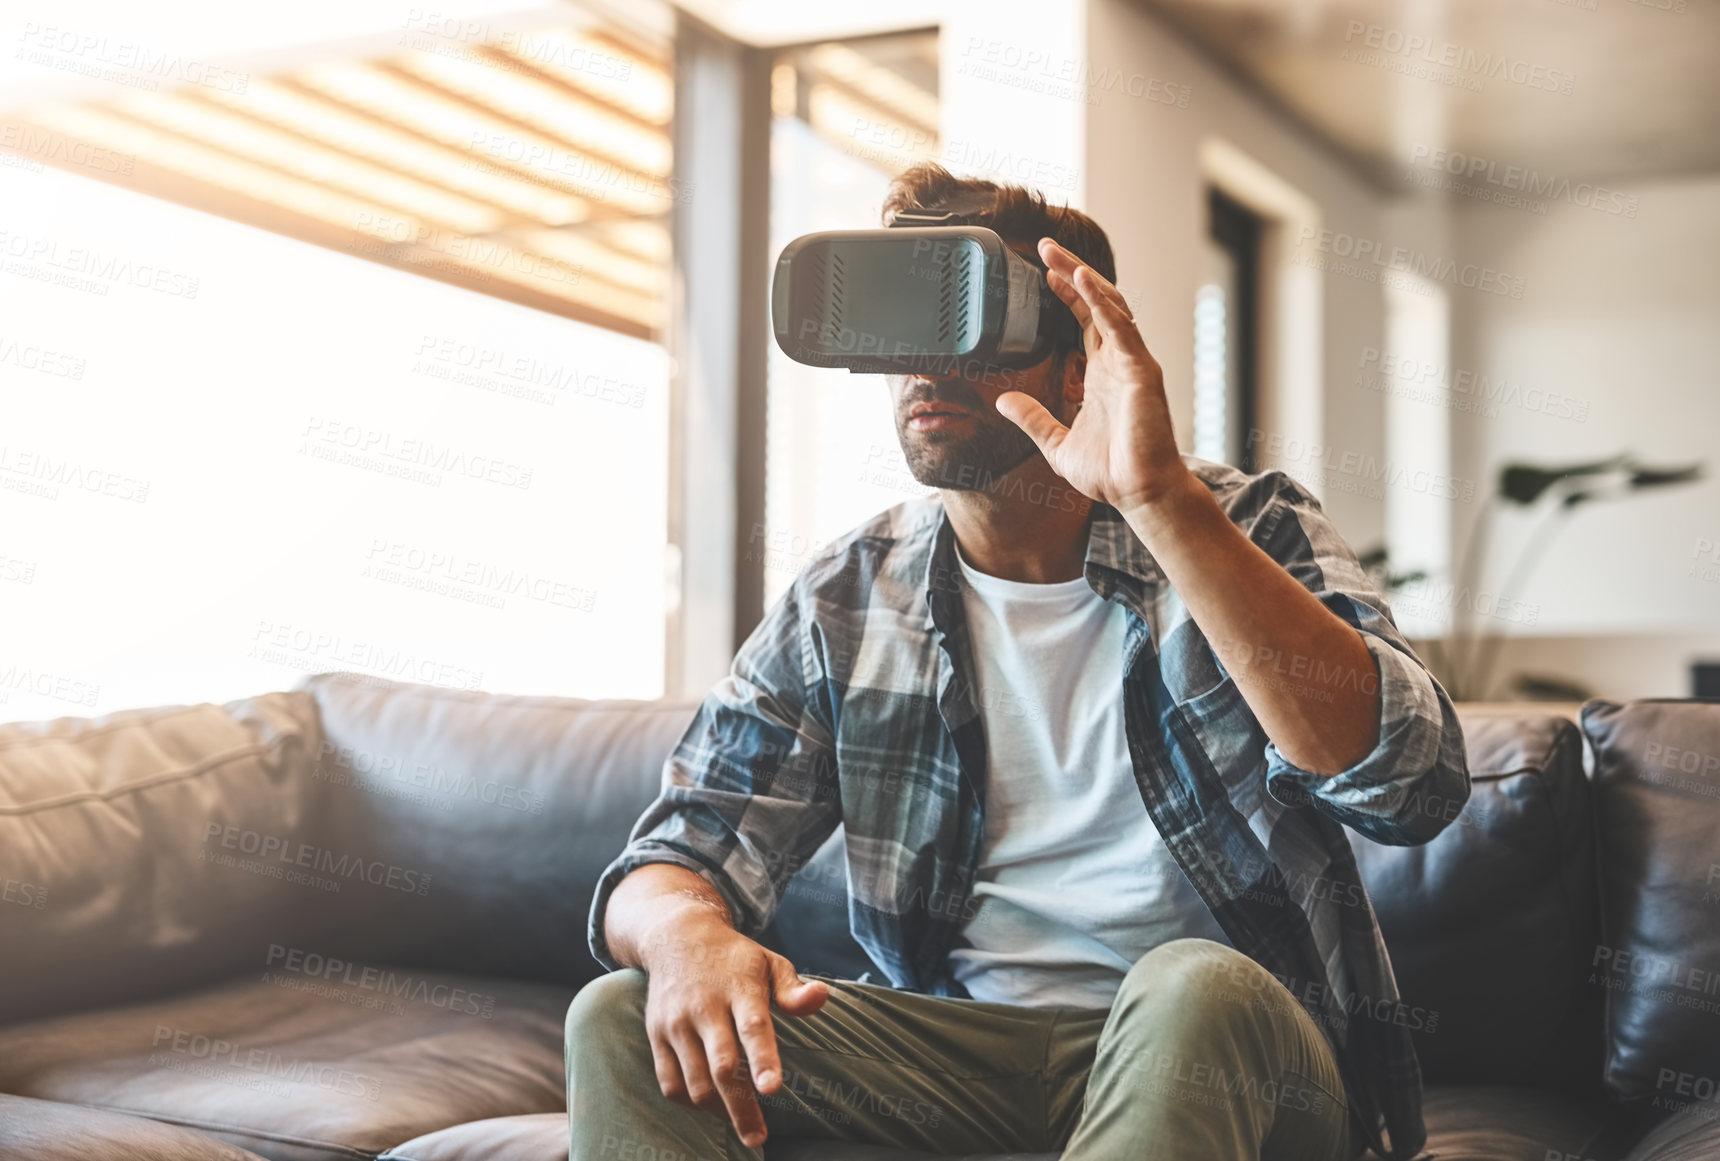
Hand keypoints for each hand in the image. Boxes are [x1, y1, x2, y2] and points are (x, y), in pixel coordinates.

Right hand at [641, 920, 828, 1148]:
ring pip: (695, 1081)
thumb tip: (821, 997)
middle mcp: (704, 1006)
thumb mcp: (769, 961)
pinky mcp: (656, 1035)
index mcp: (739, 986)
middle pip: (722, 1066)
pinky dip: (690, 1102)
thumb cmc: (733, 958)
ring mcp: (676, 1022)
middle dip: (741, 1107)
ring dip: (718, 1110)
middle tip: (758, 1136)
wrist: (676, 937)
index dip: (763, 1058)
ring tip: (741, 1122)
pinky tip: (711, 1106)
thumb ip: (793, 988)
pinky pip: (670, 1082)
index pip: (752, 1026)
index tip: (772, 1088)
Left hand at [994, 237, 1192, 516]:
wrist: (1138, 493)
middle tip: (1046, 247)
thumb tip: (1002, 401)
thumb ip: (1032, 419)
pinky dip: (1101, 302)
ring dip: (1083, 277)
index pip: (1083, 321)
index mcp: (1101, 374)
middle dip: (1071, 272)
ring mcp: (1132, 363)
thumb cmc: (1110, 473)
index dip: (1065, 294)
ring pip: (1109, 306)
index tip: (1043, 274)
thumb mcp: (1055, 443)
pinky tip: (1083, 280)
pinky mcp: (1140, 371)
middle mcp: (1118, 362)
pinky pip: (1121, 327)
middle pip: (1095, 303)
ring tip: (1058, 255)